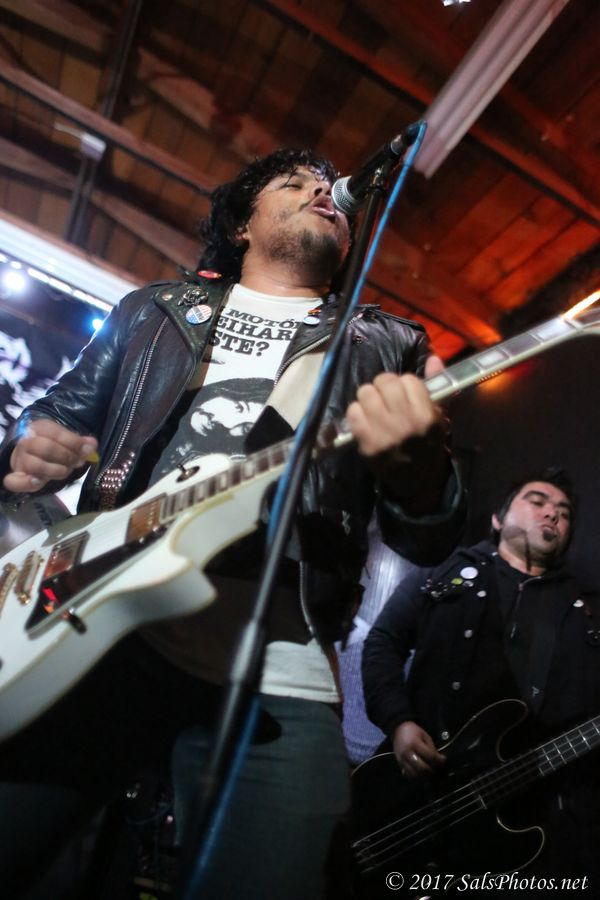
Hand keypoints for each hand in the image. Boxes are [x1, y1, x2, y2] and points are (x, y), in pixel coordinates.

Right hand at [3, 418, 97, 492]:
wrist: (30, 455)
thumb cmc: (53, 447)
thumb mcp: (65, 441)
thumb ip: (79, 442)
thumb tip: (92, 444)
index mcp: (39, 428)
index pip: (56, 433)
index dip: (74, 442)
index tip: (87, 451)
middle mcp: (26, 442)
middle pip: (46, 448)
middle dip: (67, 457)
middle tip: (77, 462)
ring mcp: (20, 460)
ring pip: (35, 465)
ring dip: (56, 470)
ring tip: (66, 471)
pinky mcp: (16, 477)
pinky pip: (14, 481)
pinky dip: (27, 483)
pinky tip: (38, 481)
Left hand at [345, 359, 448, 508]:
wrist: (418, 482)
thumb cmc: (428, 445)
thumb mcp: (438, 417)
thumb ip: (435, 386)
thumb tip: (434, 357)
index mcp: (427, 414)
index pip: (408, 379)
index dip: (403, 383)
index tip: (403, 393)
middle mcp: (406, 422)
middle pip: (384, 382)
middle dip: (383, 386)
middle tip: (384, 396)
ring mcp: (384, 433)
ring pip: (365, 393)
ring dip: (368, 397)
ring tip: (373, 407)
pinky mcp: (367, 444)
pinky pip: (352, 413)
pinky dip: (356, 413)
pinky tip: (364, 420)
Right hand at [392, 721, 445, 777]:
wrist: (398, 730)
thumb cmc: (414, 732)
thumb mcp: (425, 736)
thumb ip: (431, 748)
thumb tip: (439, 760)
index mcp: (414, 744)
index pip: (430, 756)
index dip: (439, 760)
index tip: (444, 760)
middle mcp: (407, 753)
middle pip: (422, 768)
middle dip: (433, 770)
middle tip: (438, 769)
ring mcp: (402, 760)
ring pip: (415, 775)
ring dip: (425, 776)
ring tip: (431, 773)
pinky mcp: (399, 764)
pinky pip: (409, 775)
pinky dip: (417, 777)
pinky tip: (422, 774)